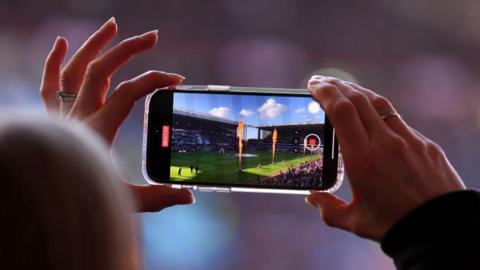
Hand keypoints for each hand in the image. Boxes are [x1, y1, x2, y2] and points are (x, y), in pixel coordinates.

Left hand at [39, 17, 194, 211]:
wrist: (40, 199)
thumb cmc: (81, 198)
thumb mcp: (124, 200)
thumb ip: (158, 197)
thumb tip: (189, 196)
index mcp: (98, 130)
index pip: (127, 93)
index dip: (154, 81)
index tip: (176, 80)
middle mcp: (78, 116)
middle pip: (101, 71)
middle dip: (128, 49)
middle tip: (152, 36)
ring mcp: (63, 114)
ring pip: (74, 69)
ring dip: (94, 45)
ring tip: (113, 26)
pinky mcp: (53, 117)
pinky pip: (49, 84)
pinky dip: (53, 61)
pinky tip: (62, 42)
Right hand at [305, 75, 464, 240]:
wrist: (442, 230)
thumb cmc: (395, 227)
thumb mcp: (354, 221)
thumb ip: (327, 208)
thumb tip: (311, 197)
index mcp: (362, 160)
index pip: (341, 112)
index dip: (326, 93)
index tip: (313, 85)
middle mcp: (384, 143)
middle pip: (357, 100)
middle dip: (335, 86)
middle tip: (320, 82)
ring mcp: (408, 140)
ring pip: (378, 103)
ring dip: (357, 92)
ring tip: (342, 89)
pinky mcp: (425, 144)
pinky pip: (397, 118)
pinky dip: (378, 109)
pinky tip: (371, 113)